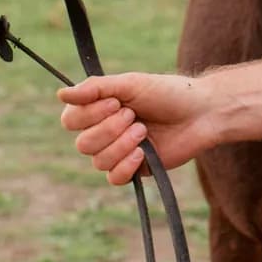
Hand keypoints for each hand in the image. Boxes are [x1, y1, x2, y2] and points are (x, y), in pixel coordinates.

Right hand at [57, 71, 227, 185]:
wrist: (200, 112)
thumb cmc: (167, 93)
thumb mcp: (130, 83)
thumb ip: (96, 89)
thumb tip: (61, 94)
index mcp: (99, 109)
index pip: (70, 120)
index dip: (89, 115)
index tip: (115, 102)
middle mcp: (104, 132)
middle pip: (83, 144)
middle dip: (109, 129)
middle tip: (134, 115)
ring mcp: (118, 152)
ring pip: (98, 161)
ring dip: (121, 144)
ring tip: (144, 130)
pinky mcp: (134, 169)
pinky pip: (114, 178)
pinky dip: (125, 165)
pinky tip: (141, 153)